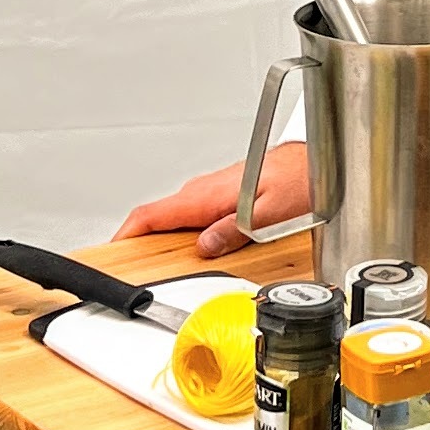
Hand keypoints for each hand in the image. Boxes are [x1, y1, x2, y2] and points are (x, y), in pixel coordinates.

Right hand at [115, 142, 310, 260]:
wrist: (317, 158)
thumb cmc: (301, 177)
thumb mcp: (273, 212)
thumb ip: (237, 229)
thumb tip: (206, 245)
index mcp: (209, 195)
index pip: (153, 213)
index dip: (126, 234)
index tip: (111, 253)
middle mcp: (205, 190)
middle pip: (158, 218)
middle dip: (140, 243)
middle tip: (133, 271)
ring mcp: (211, 191)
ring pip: (175, 216)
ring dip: (162, 238)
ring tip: (157, 265)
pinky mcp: (221, 193)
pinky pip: (191, 213)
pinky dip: (181, 231)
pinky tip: (190, 248)